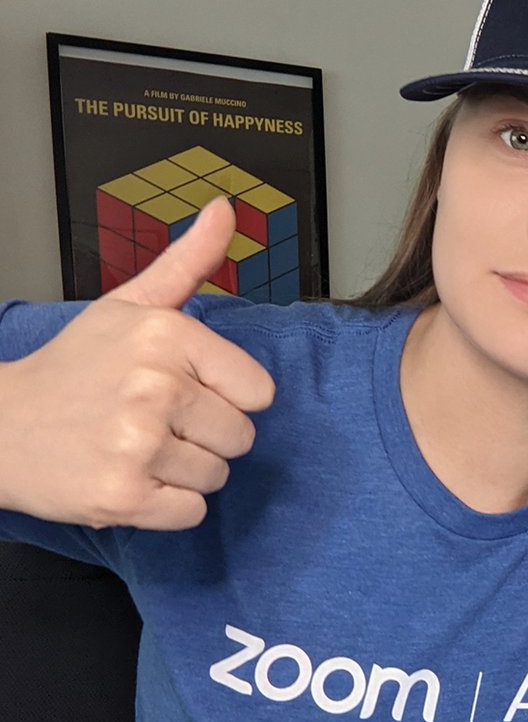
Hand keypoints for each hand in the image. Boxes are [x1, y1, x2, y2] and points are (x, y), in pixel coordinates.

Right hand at [0, 199, 275, 529]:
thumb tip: (226, 207)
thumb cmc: (75, 368)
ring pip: (218, 477)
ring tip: (137, 448)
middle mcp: (155, 387)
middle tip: (154, 423)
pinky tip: (132, 478)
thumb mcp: (130, 306)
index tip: (185, 389)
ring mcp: (137, 444)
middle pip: (242, 438)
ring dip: (184, 471)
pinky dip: (168, 506)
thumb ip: (188, 261)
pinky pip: (192, 513)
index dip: (226, 397)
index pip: (259, 393)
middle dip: (206, 437)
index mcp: (167, 336)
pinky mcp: (122, 497)